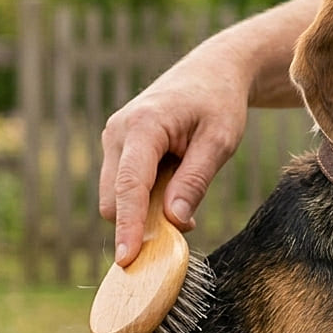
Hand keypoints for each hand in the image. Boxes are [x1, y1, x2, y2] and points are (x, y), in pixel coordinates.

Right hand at [99, 43, 249, 263]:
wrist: (211, 72)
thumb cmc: (219, 103)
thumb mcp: (220, 141)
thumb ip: (195, 180)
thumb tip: (175, 223)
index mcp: (142, 126)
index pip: (129, 186)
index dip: (129, 226)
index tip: (127, 259)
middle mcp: (117, 132)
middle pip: (113, 199)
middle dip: (141, 222)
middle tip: (188, 219)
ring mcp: (113, 139)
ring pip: (115, 196)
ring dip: (145, 209)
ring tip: (184, 182)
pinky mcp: (117, 148)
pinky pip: (123, 188)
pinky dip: (145, 198)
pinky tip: (173, 180)